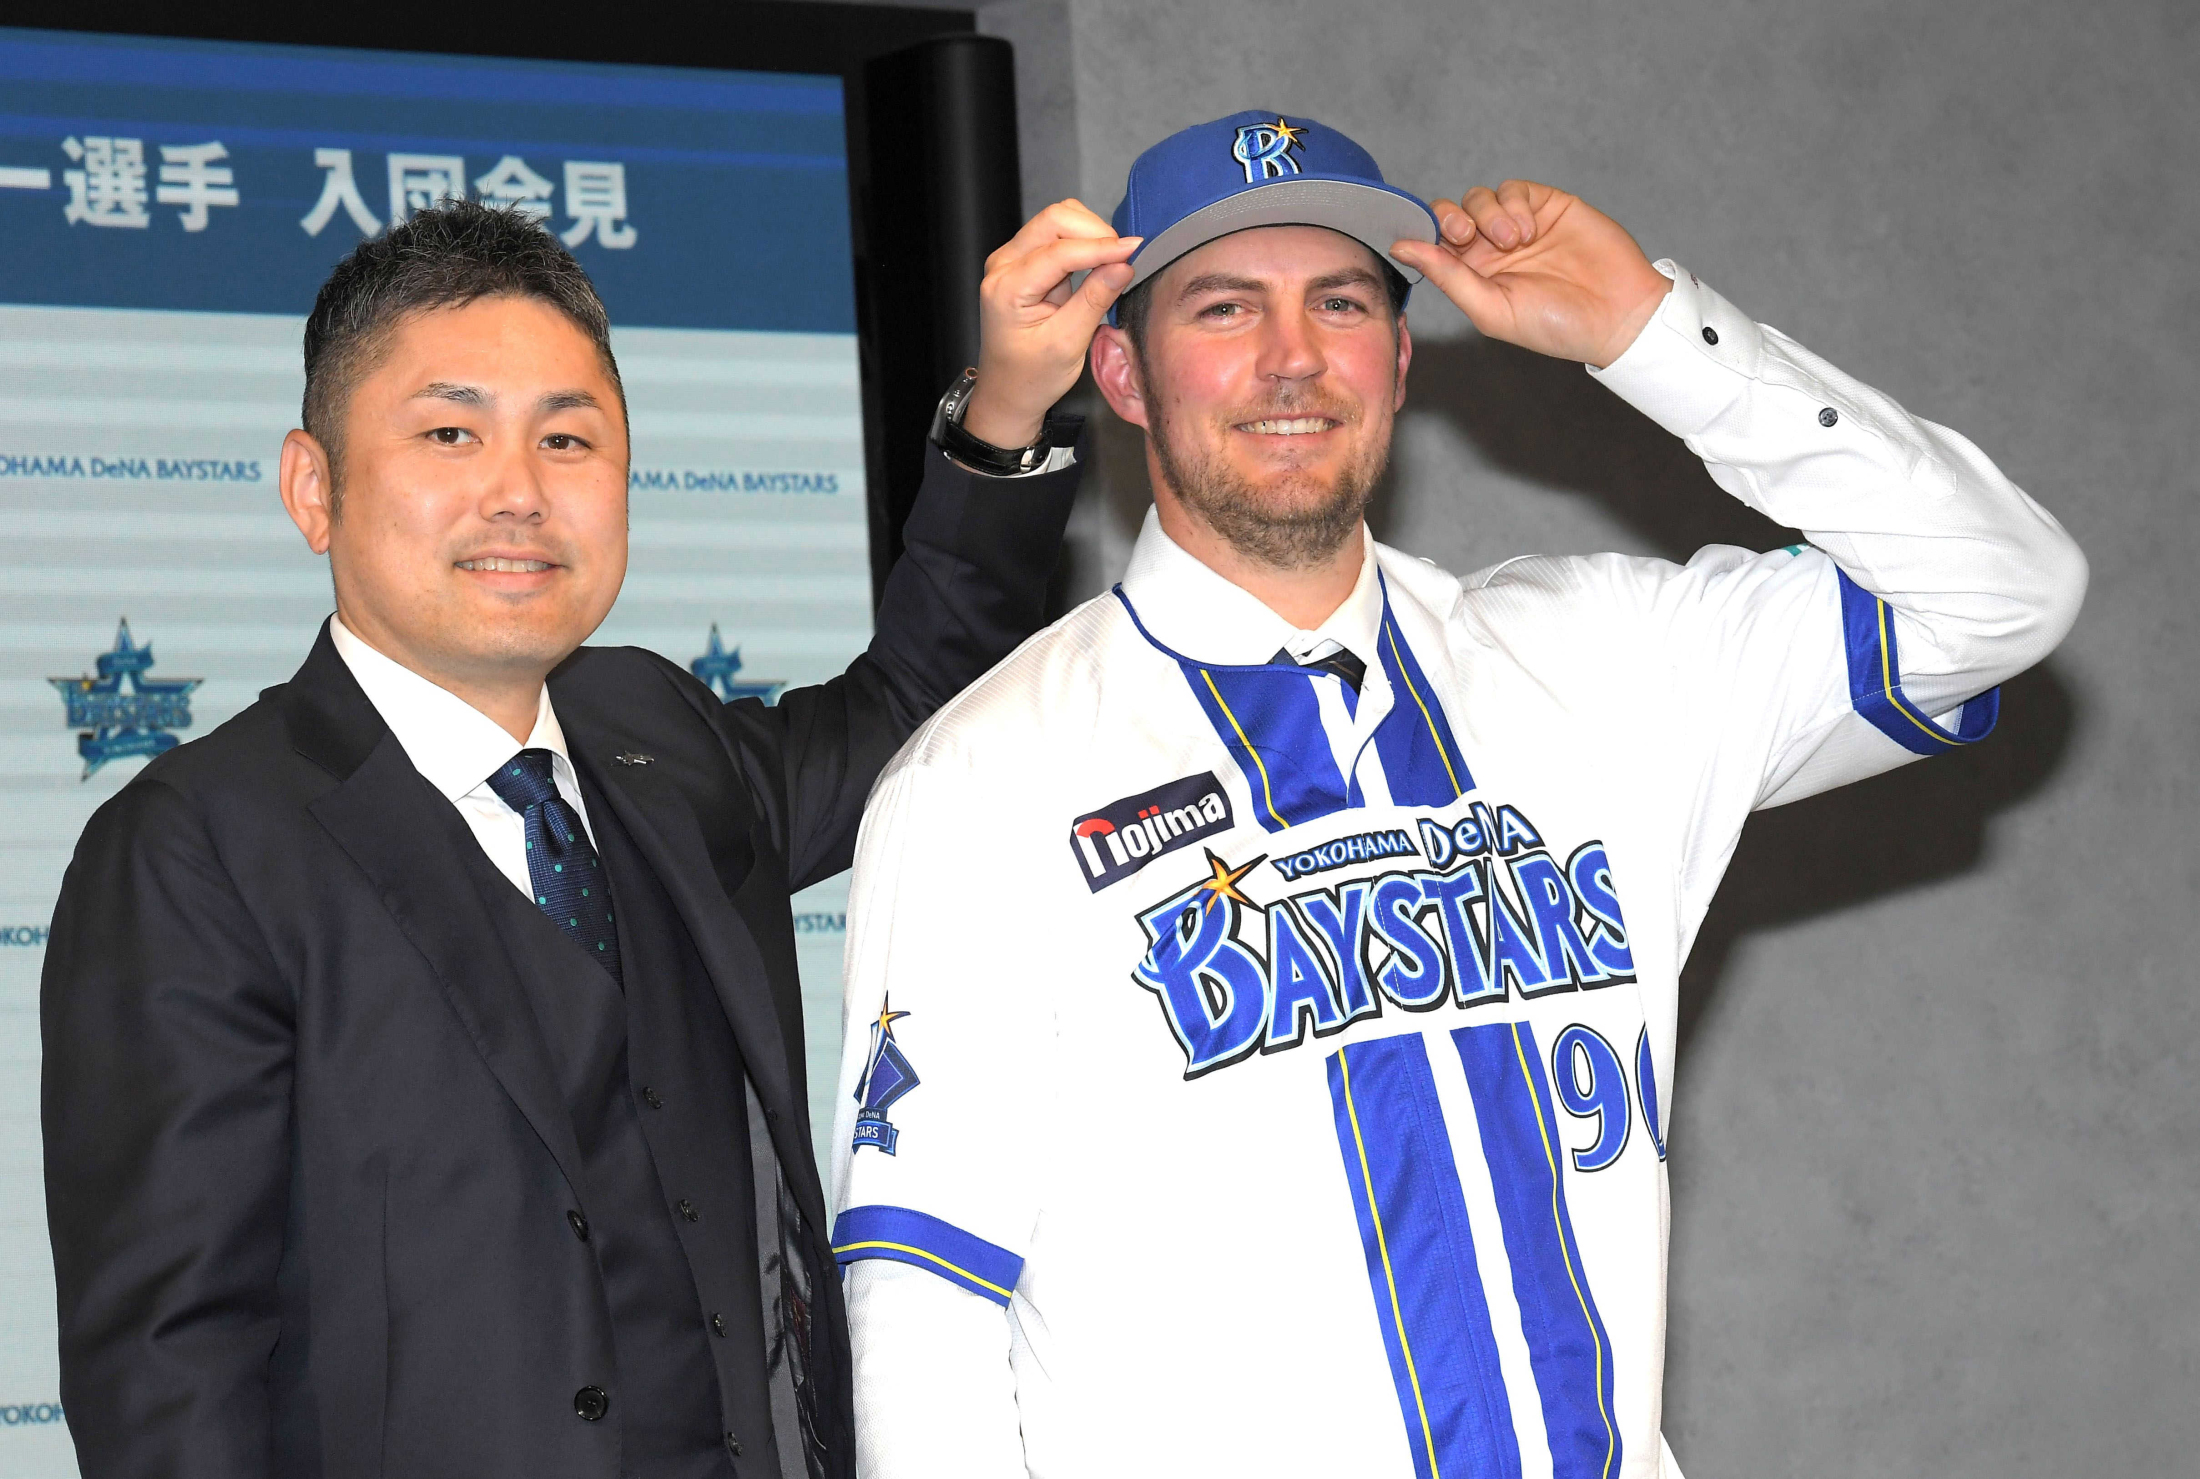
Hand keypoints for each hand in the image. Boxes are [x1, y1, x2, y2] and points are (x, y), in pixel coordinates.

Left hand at [963, 201, 1140, 448]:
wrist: (1009, 392)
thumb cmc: (1033, 377)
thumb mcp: (1068, 344)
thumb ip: (1094, 300)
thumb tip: (1123, 265)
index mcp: (1007, 288)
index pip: (1059, 251)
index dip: (1101, 247)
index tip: (1135, 249)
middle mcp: (1003, 265)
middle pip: (1054, 220)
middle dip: (1094, 232)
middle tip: (1123, 256)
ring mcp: (1011, 259)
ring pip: (1056, 221)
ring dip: (1089, 234)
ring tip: (1110, 262)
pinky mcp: (1023, 261)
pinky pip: (1055, 234)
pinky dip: (1082, 241)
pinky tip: (1097, 262)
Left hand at [1389, 180, 1670, 367]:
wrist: (1617, 313)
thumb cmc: (1555, 324)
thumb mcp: (1491, 308)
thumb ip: (1448, 276)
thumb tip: (1402, 248)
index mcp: (1473, 276)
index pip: (1434, 244)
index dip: (1425, 235)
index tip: (1426, 240)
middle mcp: (1490, 249)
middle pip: (1451, 213)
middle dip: (1450, 218)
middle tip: (1465, 235)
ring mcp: (1518, 224)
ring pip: (1479, 198)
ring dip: (1488, 215)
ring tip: (1515, 241)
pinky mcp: (1546, 205)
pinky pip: (1513, 190)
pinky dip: (1513, 204)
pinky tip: (1529, 230)